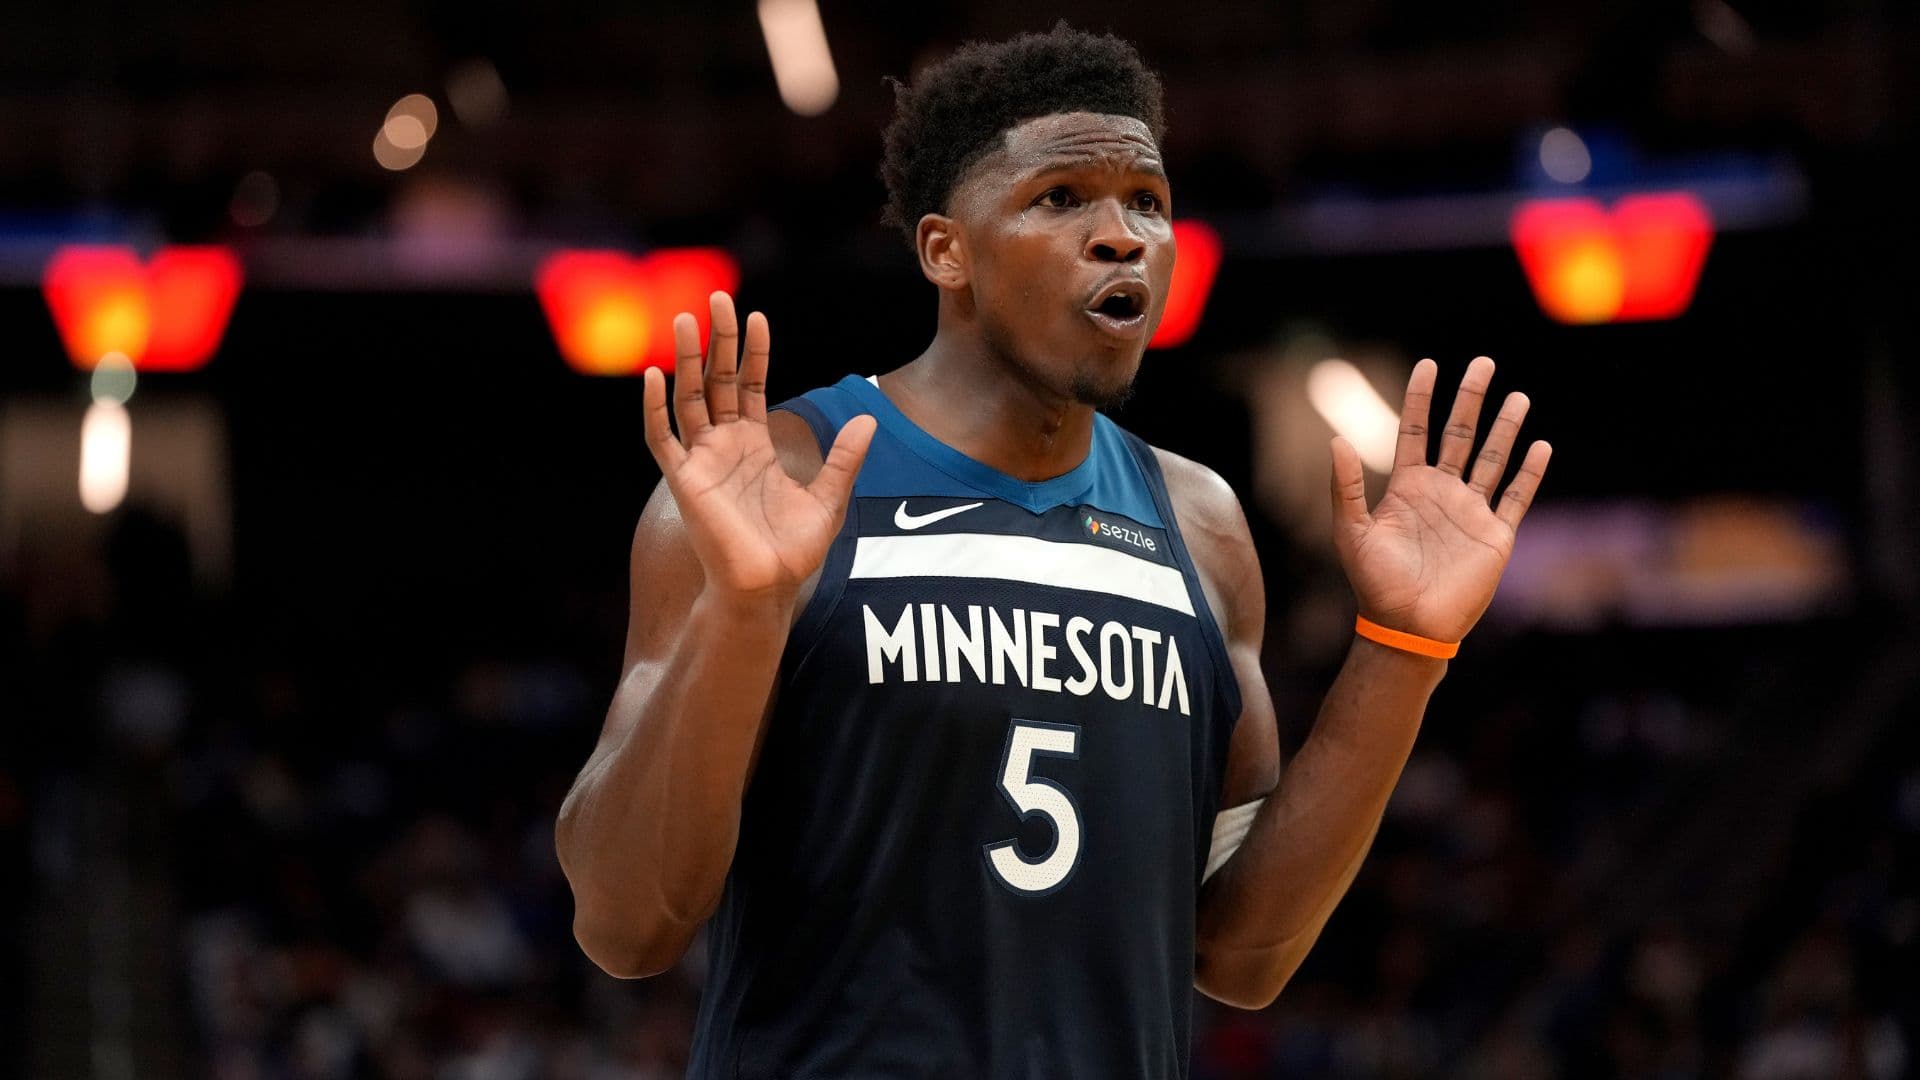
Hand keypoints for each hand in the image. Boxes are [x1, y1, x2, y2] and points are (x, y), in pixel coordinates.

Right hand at [643, 291, 875, 600]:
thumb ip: (844, 458)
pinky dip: (654, 408)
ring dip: (686, 360)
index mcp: (754, 445)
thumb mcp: (828, 498)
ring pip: (688, 398)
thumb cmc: (792, 551)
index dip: (752, 353)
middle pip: (716, 381)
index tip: (757, 318)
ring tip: (687, 320)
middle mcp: (724, 446)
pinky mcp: (684, 480)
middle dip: (717, 341)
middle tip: (717, 299)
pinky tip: (654, 375)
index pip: (749, 386)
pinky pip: (661, 438)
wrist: (767, 589)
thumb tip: (870, 418)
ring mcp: (701, 460)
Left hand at [1329, 356, 1550, 642]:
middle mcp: (1441, 492)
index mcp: (1407, 488)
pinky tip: (1540, 446)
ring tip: (1518, 396)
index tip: (1429, 365)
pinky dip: (1529, 472)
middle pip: (1459, 434)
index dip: (1421, 399)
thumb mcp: (1353, 531)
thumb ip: (1345, 486)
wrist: (1408, 627)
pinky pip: (1516, 496)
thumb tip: (1336, 438)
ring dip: (1505, 427)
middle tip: (1483, 362)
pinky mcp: (1495, 534)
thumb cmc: (1375, 583)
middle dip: (1471, 398)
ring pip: (1491, 458)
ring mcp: (1470, 511)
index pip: (1416, 432)